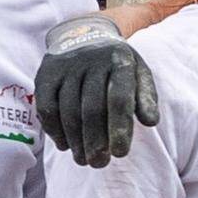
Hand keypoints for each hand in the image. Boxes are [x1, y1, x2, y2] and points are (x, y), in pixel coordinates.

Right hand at [34, 13, 162, 166]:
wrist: (83, 33)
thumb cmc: (116, 64)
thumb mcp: (138, 72)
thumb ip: (146, 97)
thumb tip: (152, 122)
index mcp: (119, 60)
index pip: (119, 98)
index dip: (119, 128)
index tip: (120, 154)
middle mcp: (91, 60)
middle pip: (91, 109)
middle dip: (95, 141)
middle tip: (99, 164)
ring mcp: (65, 67)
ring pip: (68, 111)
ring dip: (75, 141)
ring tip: (83, 161)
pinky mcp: (45, 74)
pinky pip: (46, 107)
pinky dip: (55, 131)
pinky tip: (65, 146)